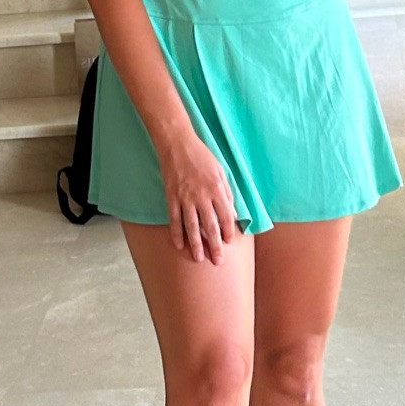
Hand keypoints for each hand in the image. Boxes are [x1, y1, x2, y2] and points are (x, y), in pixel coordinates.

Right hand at [157, 128, 240, 264]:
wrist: (178, 145)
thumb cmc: (202, 156)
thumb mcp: (221, 171)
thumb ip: (227, 192)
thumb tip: (232, 211)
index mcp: (217, 189)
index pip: (226, 216)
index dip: (228, 231)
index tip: (229, 242)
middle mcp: (202, 196)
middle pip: (210, 226)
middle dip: (215, 245)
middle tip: (217, 260)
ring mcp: (185, 198)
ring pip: (191, 227)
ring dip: (196, 244)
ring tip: (198, 258)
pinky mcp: (171, 197)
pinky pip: (174, 219)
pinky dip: (176, 233)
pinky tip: (179, 245)